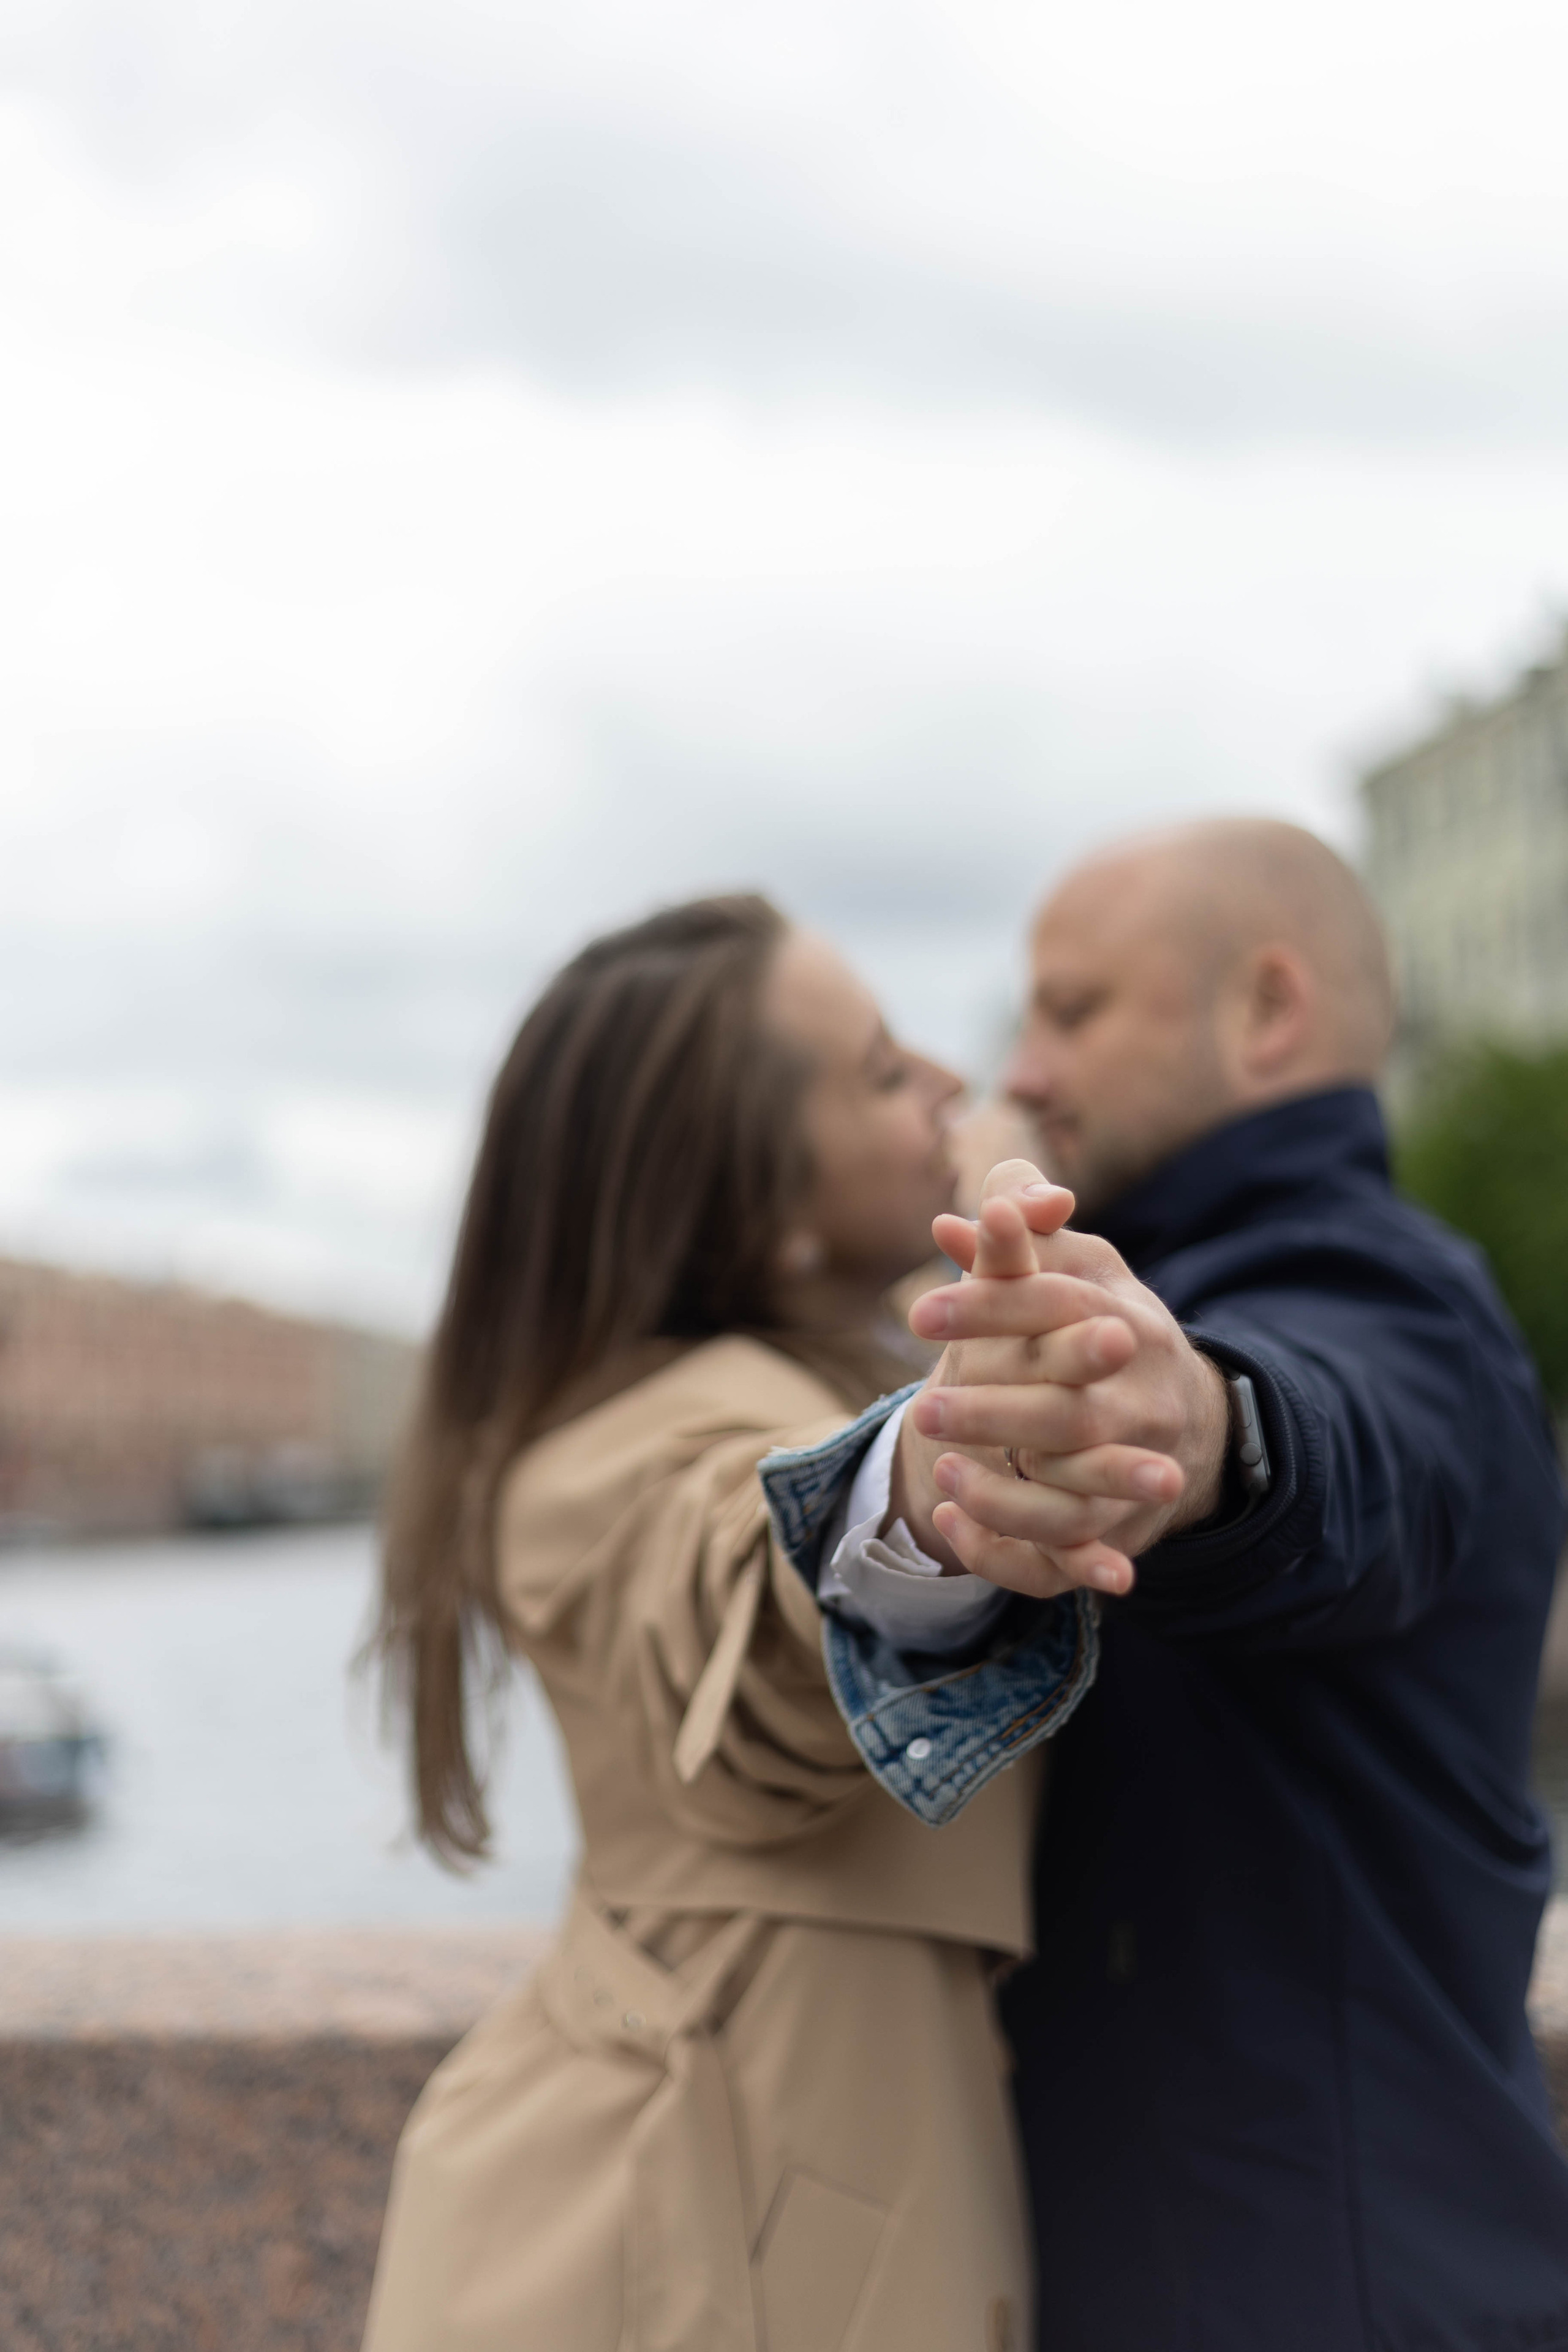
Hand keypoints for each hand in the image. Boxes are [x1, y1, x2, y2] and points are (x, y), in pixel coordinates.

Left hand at [903, 1178, 1227, 1597]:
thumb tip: (950, 1223)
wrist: (1179, 1411)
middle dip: (993, 1415)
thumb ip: (1015, 1237)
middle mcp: (1144, 1405)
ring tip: (941, 1472)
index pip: (1059, 1309)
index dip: (990, 1307)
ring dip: (1001, 1497)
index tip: (920, 1314)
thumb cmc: (1102, 1322)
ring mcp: (1139, 1475)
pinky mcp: (1119, 1534)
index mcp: (1131, 1324)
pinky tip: (953, 1522)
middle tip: (921, 1410)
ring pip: (1072, 1502)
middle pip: (1071, 1416)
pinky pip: (1063, 1562)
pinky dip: (1007, 1553)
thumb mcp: (1074, 1266)